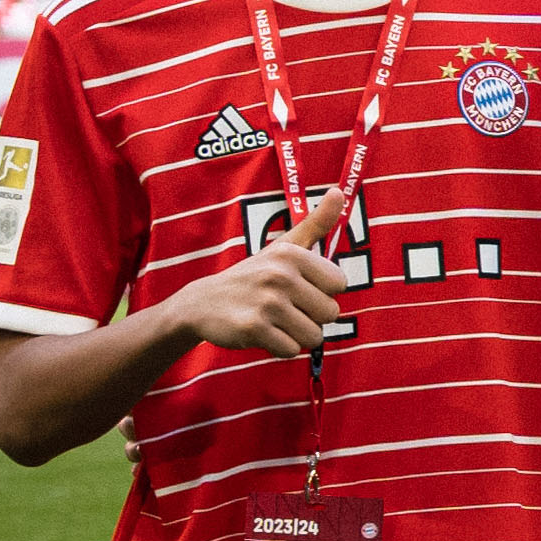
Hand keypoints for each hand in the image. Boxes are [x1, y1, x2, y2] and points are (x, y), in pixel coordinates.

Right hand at [161, 198, 361, 363]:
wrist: (200, 304)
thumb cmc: (253, 276)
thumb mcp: (283, 247)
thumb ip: (315, 223)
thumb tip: (338, 191)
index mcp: (292, 254)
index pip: (340, 285)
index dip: (321, 291)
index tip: (297, 287)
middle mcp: (280, 275)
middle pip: (331, 313)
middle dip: (310, 316)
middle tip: (282, 307)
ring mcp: (266, 302)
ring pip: (314, 335)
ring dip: (296, 334)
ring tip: (273, 320)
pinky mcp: (253, 328)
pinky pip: (291, 350)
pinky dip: (278, 348)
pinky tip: (260, 333)